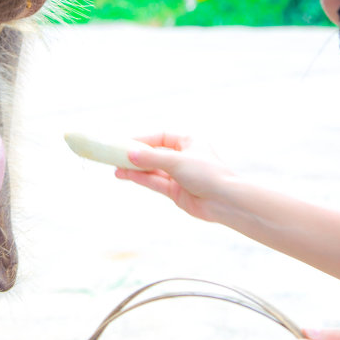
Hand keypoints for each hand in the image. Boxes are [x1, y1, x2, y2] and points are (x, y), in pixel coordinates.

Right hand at [112, 133, 234, 222]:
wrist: (225, 202)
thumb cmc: (208, 175)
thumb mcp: (177, 161)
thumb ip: (152, 158)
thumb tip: (129, 154)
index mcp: (189, 141)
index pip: (160, 136)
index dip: (142, 139)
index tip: (124, 143)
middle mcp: (183, 156)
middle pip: (154, 153)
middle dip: (135, 156)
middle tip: (114, 156)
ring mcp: (178, 175)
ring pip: (151, 169)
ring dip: (134, 169)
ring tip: (115, 169)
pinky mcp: (175, 191)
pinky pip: (154, 182)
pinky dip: (140, 179)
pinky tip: (125, 176)